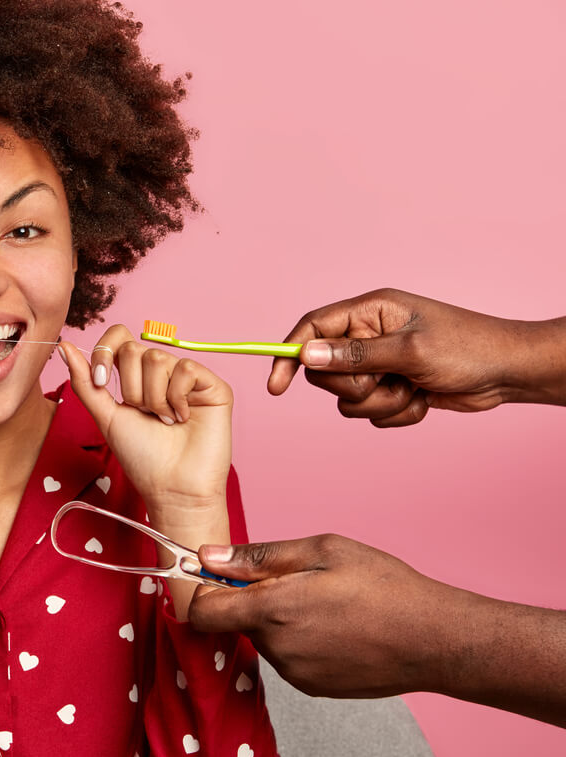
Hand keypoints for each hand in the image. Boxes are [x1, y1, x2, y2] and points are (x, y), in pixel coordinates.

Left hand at [59, 326, 232, 514]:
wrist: (171, 486)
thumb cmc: (141, 456)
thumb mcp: (105, 415)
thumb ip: (85, 381)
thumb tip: (64, 345)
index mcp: (136, 375)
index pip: (119, 337)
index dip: (105, 352)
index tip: (102, 382)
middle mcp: (163, 372)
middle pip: (134, 349)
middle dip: (130, 389)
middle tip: (144, 415)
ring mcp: (188, 377)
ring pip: (157, 358)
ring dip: (153, 398)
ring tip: (165, 421)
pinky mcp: (213, 384)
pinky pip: (186, 368)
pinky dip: (177, 397)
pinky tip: (183, 417)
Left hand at [187, 534, 464, 697]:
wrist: (436, 640)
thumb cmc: (385, 588)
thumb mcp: (321, 551)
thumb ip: (258, 556)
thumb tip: (209, 556)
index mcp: (272, 610)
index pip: (202, 613)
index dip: (205, 591)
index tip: (223, 575)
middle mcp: (276, 648)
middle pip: (236, 621)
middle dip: (253, 599)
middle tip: (298, 580)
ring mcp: (294, 673)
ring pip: (264, 638)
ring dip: (279, 619)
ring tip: (326, 603)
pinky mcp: (313, 688)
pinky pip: (288, 657)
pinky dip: (299, 640)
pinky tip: (335, 627)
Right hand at [266, 288, 524, 426]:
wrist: (508, 374)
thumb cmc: (468, 349)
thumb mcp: (409, 351)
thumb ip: (355, 355)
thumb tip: (307, 354)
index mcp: (370, 312)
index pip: (313, 328)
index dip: (290, 354)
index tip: (278, 385)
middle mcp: (369, 336)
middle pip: (325, 371)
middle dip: (355, 386)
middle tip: (387, 380)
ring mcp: (380, 364)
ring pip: (347, 398)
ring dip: (379, 403)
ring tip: (412, 390)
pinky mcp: (391, 388)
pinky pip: (370, 414)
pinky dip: (396, 413)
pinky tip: (423, 400)